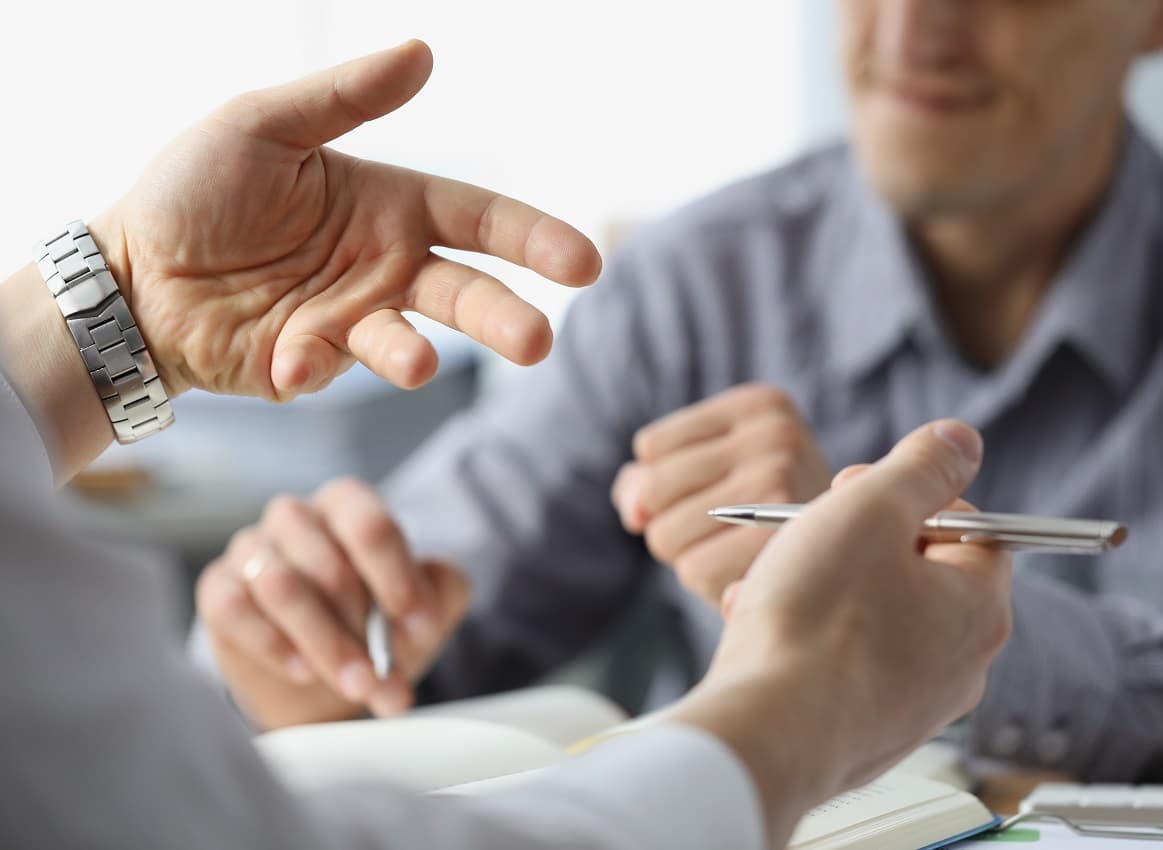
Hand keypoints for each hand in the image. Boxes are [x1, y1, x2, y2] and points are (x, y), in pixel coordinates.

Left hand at [97, 39, 599, 399]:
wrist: (132, 268)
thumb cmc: (197, 188)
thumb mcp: (262, 123)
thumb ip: (343, 97)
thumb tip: (423, 51)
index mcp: (390, 205)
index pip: (479, 220)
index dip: (534, 240)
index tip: (584, 264)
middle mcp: (386, 267)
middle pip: (466, 293)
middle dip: (506, 318)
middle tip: (537, 344)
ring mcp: (352, 321)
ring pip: (409, 342)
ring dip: (416, 355)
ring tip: (418, 362)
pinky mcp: (311, 364)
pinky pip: (326, 369)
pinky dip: (315, 366)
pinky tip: (288, 361)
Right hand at [196, 478, 467, 729]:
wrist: (318, 673)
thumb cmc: (374, 626)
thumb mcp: (423, 607)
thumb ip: (441, 594)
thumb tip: (423, 616)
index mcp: (348, 505)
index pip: (369, 524)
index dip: (396, 576)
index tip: (417, 621)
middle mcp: (296, 517)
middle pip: (328, 565)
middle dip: (362, 628)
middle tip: (383, 673)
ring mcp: (250, 549)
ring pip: (280, 585)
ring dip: (324, 643)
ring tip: (355, 682)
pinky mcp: (217, 588)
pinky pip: (234, 608)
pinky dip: (273, 645)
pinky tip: (304, 670)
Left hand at [611, 384, 830, 605]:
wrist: (841, 571)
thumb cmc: (761, 521)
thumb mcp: (711, 476)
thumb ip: (647, 482)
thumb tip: (634, 513)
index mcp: (759, 403)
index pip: (650, 447)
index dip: (669, 483)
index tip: (724, 491)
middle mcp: (775, 433)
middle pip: (651, 490)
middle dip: (670, 519)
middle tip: (727, 528)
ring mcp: (781, 485)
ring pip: (664, 534)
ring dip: (687, 553)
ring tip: (737, 548)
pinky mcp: (778, 544)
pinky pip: (691, 568)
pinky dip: (707, 580)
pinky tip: (744, 572)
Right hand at [668, 420, 1011, 848]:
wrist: (765, 732)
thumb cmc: (816, 620)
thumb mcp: (871, 509)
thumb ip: (921, 467)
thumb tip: (960, 441)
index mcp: (979, 607)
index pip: (971, 527)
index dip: (909, 494)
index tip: (854, 488)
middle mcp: (960, 666)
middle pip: (916, 572)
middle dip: (857, 541)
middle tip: (811, 531)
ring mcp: (912, 708)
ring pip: (870, 618)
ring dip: (819, 586)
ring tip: (772, 581)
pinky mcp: (863, 737)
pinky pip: (838, 666)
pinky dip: (802, 637)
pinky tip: (758, 625)